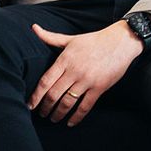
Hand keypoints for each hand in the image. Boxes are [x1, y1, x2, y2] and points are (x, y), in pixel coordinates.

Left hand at [28, 21, 143, 126]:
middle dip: (45, 108)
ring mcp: (87, 80)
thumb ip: (51, 37)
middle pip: (54, 95)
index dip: (36, 96)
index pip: (45, 81)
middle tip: (41, 114)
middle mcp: (74, 71)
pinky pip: (85, 106)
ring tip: (54, 119)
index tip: (30, 105)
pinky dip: (76, 117)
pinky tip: (70, 122)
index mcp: (65, 60)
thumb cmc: (94, 40)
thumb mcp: (71, 39)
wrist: (120, 42)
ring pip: (67, 103)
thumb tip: (33, 28)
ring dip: (58, 114)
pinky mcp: (100, 87)